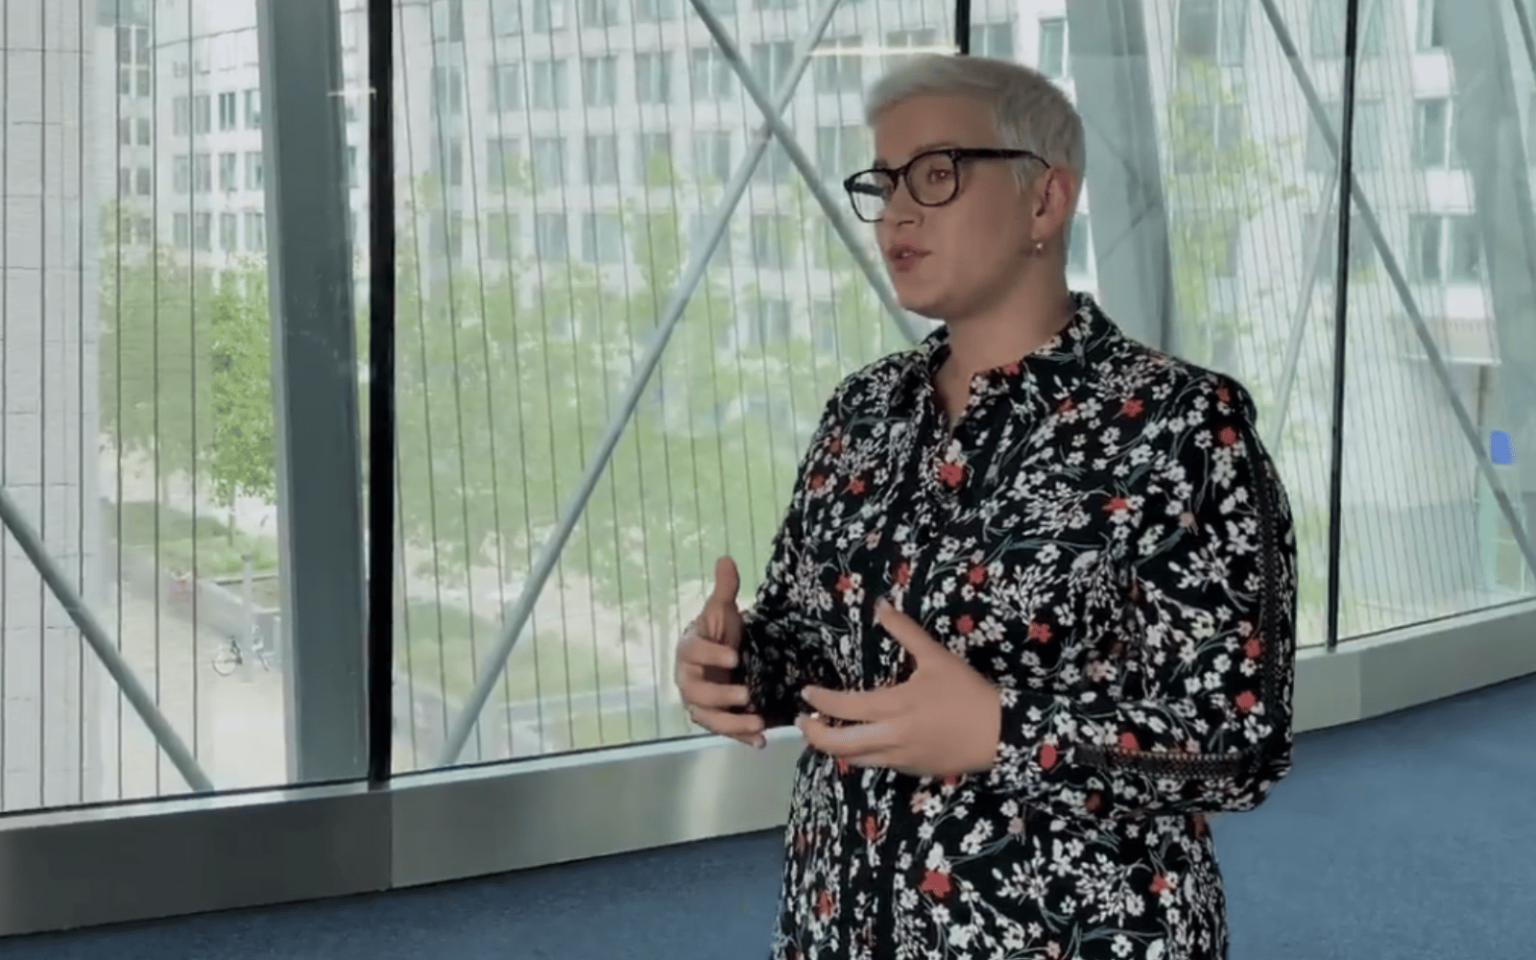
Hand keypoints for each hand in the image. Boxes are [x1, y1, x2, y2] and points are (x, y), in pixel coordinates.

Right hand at [673, 557, 766, 748]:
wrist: (723, 658)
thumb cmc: (720, 634)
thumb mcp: (724, 611)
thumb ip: (724, 589)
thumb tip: (725, 559)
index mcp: (688, 649)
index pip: (693, 652)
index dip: (711, 655)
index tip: (735, 656)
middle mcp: (688, 679)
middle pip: (697, 691)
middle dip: (721, 696)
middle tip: (746, 695)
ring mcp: (700, 702)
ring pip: (709, 717)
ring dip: (731, 723)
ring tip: (757, 722)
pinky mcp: (715, 719)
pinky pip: (724, 731)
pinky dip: (740, 738)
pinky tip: (760, 742)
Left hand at [798, 600, 1000, 778]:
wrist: (1000, 735)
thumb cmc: (967, 693)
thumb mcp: (936, 657)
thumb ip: (905, 632)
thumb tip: (880, 606)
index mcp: (894, 707)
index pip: (845, 706)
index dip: (820, 701)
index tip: (807, 694)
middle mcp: (890, 737)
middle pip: (838, 744)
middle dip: (813, 734)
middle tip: (804, 720)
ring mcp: (899, 758)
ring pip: (853, 759)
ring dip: (834, 746)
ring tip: (825, 731)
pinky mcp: (910, 770)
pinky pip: (875, 764)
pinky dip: (859, 754)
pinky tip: (859, 741)